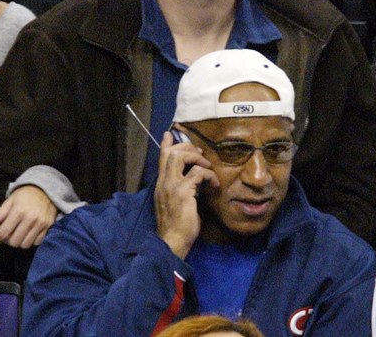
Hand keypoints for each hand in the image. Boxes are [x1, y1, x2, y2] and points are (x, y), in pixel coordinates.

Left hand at [0, 185, 56, 254]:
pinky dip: (30, 241)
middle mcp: (29, 219)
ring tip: (19, 233)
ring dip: (19, 242)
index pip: (2, 233)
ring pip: (25, 245)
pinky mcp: (48, 227)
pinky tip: (29, 233)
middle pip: (14, 242)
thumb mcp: (9, 202)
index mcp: (18, 211)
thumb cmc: (24, 195)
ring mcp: (40, 224)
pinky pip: (36, 243)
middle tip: (8, 233)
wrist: (46, 189)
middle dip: (8, 241)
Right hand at [154, 132, 218, 259]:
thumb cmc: (175, 225)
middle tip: (200, 153)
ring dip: (197, 158)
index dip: (166, 144)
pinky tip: (214, 184)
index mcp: (161, 184)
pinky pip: (197, 173)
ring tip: (207, 166)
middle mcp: (164, 182)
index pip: (161, 158)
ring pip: (180, 157)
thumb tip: (191, 181)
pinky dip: (208, 175)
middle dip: (187, 148)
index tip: (169, 134)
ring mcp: (172, 186)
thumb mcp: (174, 203)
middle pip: (171, 153)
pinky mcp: (183, 192)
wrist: (171, 241)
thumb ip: (178, 190)